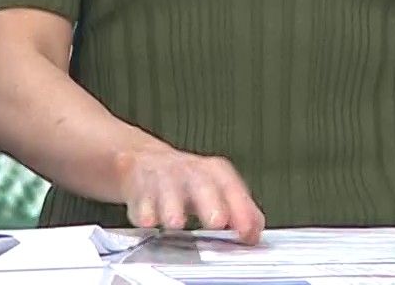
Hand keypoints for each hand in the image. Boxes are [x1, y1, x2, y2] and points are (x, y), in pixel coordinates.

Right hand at [116, 146, 265, 244]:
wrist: (144, 162)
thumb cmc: (186, 180)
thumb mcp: (217, 188)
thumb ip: (240, 210)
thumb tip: (255, 234)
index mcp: (214, 172)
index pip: (232, 188)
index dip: (242, 210)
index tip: (247, 231)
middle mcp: (190, 172)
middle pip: (202, 184)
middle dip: (209, 203)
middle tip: (217, 221)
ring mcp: (164, 179)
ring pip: (168, 189)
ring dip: (172, 206)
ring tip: (176, 222)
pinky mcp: (139, 189)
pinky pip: (141, 200)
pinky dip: (144, 211)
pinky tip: (148, 221)